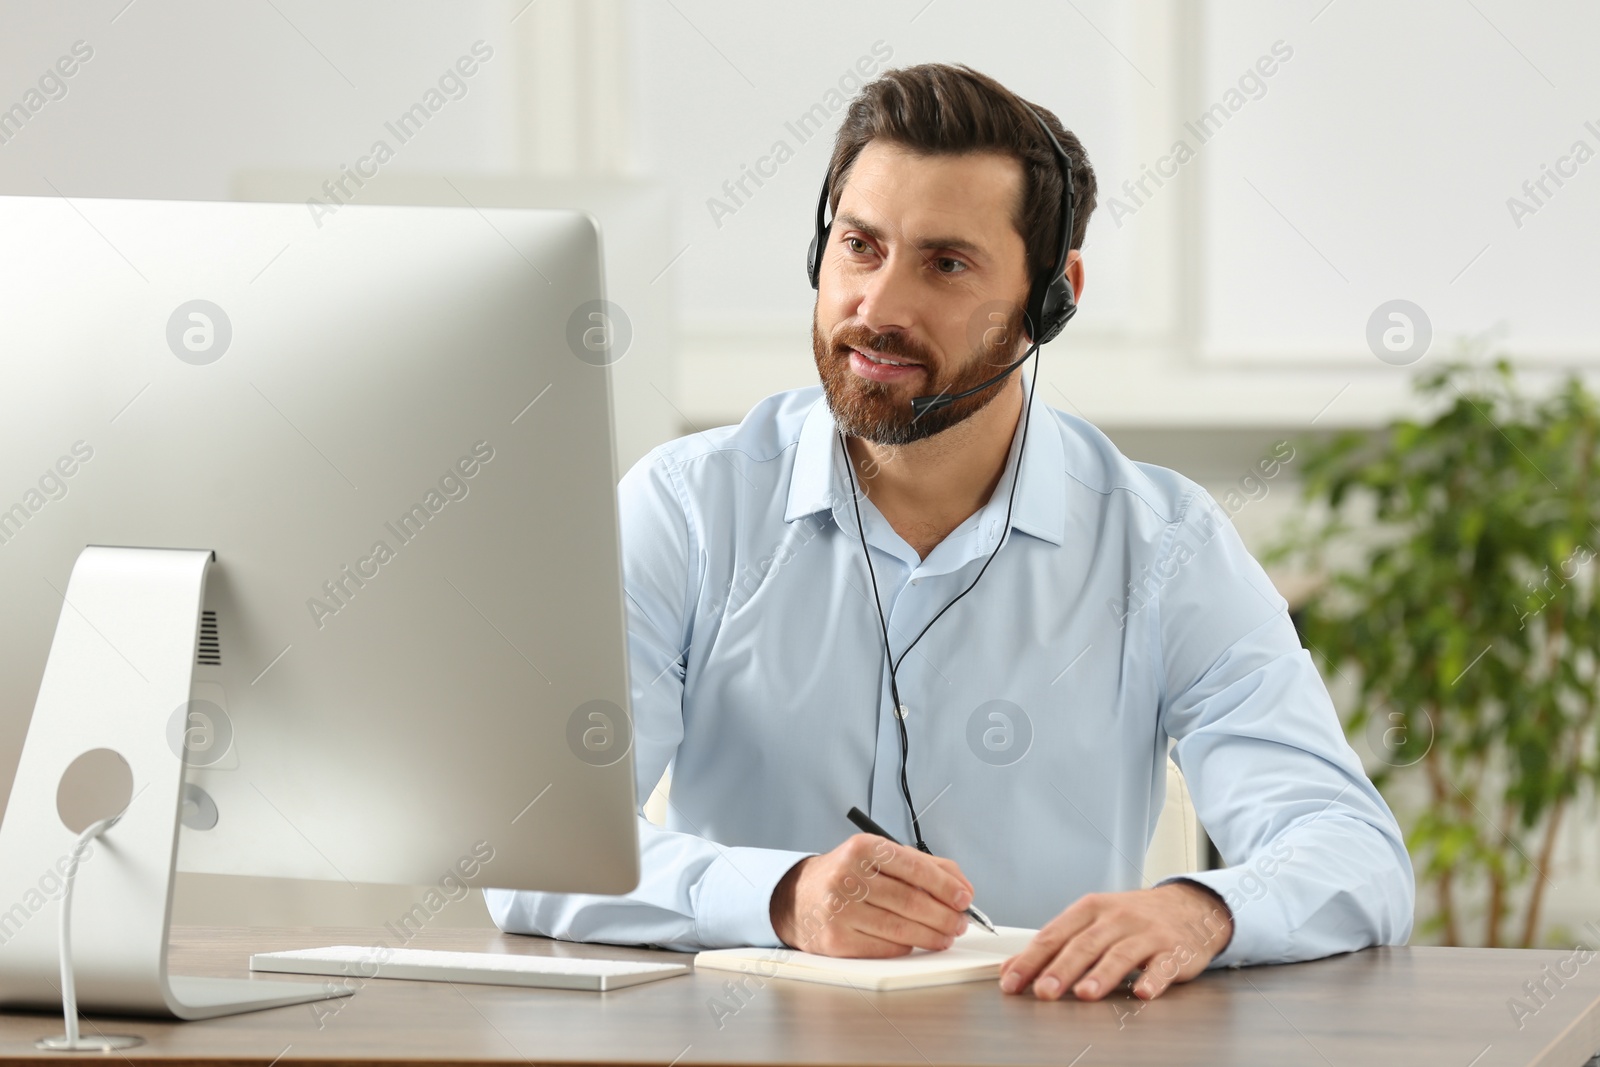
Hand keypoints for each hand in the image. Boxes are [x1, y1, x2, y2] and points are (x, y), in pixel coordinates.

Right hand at [769, 834, 974, 956]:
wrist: (798, 898)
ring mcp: (839, 910)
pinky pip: (885, 947)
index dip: (945, 884)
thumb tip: (961, 885)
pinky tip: (915, 942)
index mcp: (862, 848)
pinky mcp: (836, 940)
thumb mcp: (878, 858)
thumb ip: (922, 865)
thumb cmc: (847, 877)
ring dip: (932, 936)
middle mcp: (847, 876)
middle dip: (944, 915)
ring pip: (901, 928)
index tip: (965, 897)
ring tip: (946, 935)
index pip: (914, 866)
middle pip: (911, 901)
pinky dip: (907, 947)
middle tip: (961, 922)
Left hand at [999, 881, 1232, 1000]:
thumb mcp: (1090, 922)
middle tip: (1043, 991)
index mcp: (1090, 909)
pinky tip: (1143, 993)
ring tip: (1084, 994)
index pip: (1054, 934)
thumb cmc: (1131, 918)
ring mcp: (1146, 933)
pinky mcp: (1174, 951)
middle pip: (1084, 944)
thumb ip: (1054, 945)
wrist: (1187, 906)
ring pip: (1119, 954)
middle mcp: (1116, 918)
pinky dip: (1153, 979)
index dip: (1032, 959)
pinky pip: (1162, 966)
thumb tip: (1013, 969)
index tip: (1013, 981)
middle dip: (1061, 969)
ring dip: (1101, 975)